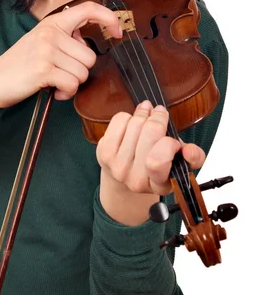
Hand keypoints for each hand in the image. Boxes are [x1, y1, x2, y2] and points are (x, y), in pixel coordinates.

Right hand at [0, 1, 121, 111]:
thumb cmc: (19, 65)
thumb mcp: (42, 42)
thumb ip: (64, 38)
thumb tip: (86, 42)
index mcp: (52, 22)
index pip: (88, 9)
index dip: (109, 19)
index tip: (118, 32)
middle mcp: (51, 32)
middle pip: (90, 56)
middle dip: (80, 71)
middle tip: (61, 74)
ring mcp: (47, 50)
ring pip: (83, 72)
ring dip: (72, 84)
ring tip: (55, 83)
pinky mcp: (43, 69)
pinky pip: (72, 84)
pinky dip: (66, 93)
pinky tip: (53, 91)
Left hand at [96, 100, 205, 224]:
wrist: (126, 173)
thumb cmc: (157, 163)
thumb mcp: (179, 163)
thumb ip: (193, 157)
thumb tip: (188, 150)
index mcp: (159, 185)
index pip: (159, 161)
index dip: (169, 144)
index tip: (173, 139)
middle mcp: (136, 180)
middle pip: (149, 133)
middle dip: (158, 118)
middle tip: (160, 113)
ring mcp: (117, 167)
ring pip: (135, 123)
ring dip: (143, 114)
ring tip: (146, 115)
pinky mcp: (104, 153)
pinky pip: (120, 120)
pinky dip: (128, 116)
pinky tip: (131, 123)